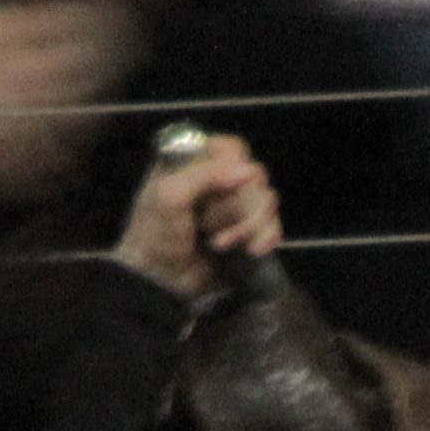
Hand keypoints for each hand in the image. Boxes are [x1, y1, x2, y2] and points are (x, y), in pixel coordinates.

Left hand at [113, 127, 281, 297]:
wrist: (159, 281)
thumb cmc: (155, 234)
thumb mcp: (169, 195)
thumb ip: (204, 175)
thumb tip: (246, 172)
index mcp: (197, 162)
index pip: (233, 149)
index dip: (233, 169)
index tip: (226, 189)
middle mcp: (219, 180)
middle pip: (255, 176)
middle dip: (237, 205)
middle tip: (208, 226)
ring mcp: (236, 207)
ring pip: (267, 201)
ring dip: (246, 226)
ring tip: (219, 245)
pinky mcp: (248, 232)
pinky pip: (274, 226)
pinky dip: (266, 238)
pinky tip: (251, 250)